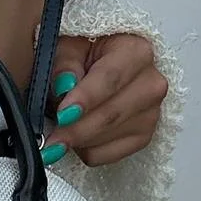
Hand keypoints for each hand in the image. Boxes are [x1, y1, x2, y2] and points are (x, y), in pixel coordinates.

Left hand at [40, 33, 168, 168]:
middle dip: (75, 129)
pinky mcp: (142, 137)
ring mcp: (150, 113)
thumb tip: (64, 86)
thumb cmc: (86, 51)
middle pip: (110, 115)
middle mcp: (151, 83)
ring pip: (106, 138)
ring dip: (76, 139)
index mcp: (136, 51)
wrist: (106, 65)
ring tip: (58, 126)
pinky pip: (106, 155)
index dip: (85, 98)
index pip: (110, 79)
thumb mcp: (70, 45)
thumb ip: (65, 62)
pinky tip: (75, 133)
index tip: (63, 113)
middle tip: (49, 138)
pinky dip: (83, 149)